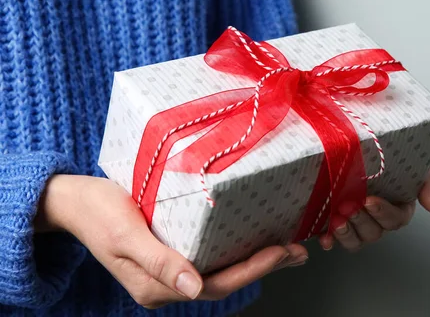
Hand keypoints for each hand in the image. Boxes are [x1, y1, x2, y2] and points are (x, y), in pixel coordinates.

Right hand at [36, 175, 307, 308]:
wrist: (73, 201)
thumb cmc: (97, 212)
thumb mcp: (124, 235)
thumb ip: (158, 262)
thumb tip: (193, 288)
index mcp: (155, 286)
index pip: (215, 285)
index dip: (251, 270)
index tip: (280, 251)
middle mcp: (166, 282)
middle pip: (224, 280)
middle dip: (262, 267)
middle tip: (296, 250)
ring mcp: (168, 268)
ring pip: (219, 270)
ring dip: (253, 260)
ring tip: (285, 247)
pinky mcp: (169, 252)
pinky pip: (209, 255)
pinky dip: (234, 248)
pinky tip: (250, 236)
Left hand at [318, 169, 429, 250]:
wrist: (359, 151)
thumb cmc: (389, 162)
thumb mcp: (415, 167)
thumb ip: (428, 184)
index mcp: (397, 210)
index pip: (394, 219)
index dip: (382, 212)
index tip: (369, 200)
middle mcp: (377, 222)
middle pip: (373, 232)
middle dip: (361, 221)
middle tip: (349, 206)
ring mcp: (357, 226)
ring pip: (355, 240)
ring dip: (346, 234)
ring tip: (338, 221)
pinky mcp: (337, 225)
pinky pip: (334, 240)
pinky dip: (329, 241)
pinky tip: (324, 238)